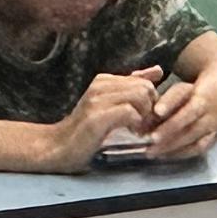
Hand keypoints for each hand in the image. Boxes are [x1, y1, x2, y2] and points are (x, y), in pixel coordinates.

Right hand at [42, 71, 161, 170]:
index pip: (143, 80)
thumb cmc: (86, 130)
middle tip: (145, 125)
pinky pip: (130, 112)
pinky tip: (131, 133)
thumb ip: (132, 87)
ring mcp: (97, 100)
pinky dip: (136, 124)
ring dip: (144, 116)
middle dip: (151, 108)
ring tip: (138, 130)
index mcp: (104, 80)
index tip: (145, 117)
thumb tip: (158, 70)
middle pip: (145, 87)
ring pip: (140, 96)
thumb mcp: (110, 104)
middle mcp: (100, 85)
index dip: (150, 101)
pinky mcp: (97, 116)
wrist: (58, 147)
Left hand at [140, 69, 216, 160]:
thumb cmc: (196, 89)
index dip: (169, 102)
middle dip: (169, 129)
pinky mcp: (214, 134)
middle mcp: (202, 104)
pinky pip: (199, 146)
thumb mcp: (179, 84)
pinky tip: (166, 156)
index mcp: (192, 89)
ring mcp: (210, 120)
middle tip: (151, 139)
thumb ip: (156, 83)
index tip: (157, 111)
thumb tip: (134, 78)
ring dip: (173, 145)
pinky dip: (183, 153)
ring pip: (193, 134)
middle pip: (187, 116)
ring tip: (153, 151)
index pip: (180, 94)